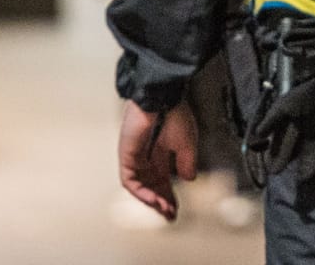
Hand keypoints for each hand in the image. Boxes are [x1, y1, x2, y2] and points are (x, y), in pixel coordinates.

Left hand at [117, 101, 196, 220]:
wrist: (160, 98)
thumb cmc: (174, 113)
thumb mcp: (187, 143)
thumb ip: (187, 162)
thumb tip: (188, 179)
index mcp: (162, 152)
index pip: (164, 180)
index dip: (170, 195)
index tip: (176, 208)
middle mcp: (147, 157)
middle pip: (152, 186)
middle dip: (161, 202)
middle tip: (169, 215)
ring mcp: (135, 157)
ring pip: (141, 187)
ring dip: (152, 201)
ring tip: (163, 211)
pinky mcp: (126, 156)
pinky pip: (131, 181)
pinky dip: (141, 193)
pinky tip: (153, 200)